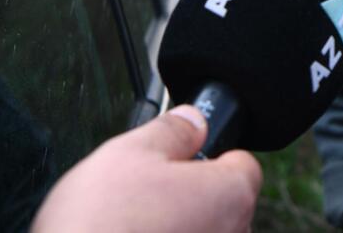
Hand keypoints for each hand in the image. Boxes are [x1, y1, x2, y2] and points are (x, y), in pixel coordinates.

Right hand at [31, 105, 261, 232]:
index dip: (211, 156)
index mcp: (230, 195)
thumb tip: (194, 120)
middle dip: (192, 196)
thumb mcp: (129, 153)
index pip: (243, 164)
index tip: (182, 160)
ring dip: (178, 228)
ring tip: (131, 227)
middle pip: (224, 205)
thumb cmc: (99, 225)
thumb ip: (172, 130)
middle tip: (146, 195)